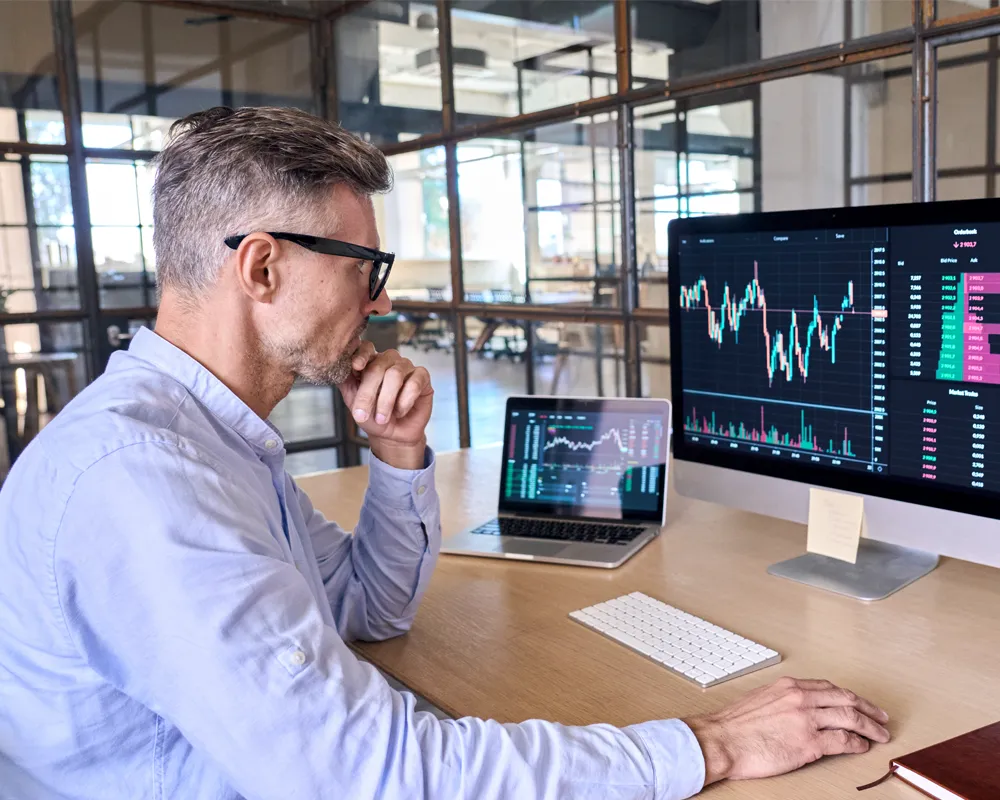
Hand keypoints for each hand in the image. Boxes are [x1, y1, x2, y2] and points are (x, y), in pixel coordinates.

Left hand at [337, 343, 432, 468]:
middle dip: (368, 393)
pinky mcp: (422, 377)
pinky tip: (400, 411)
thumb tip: (336, 368)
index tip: (356, 367)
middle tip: (362, 414)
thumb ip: (346, 382)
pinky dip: (405, 401)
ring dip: (386, 400)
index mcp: (370, 362)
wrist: (392, 435)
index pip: (366, 348)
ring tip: (382, 418)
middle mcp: (388, 360)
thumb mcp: (353, 401)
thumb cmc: (372, 416)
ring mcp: (406, 366)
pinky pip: (414, 383)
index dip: (361, 355)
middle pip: (378, 366)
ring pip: (395, 374)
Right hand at [684, 676, 890, 783]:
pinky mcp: (809, 744)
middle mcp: (800, 698)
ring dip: (870, 727)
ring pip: (850, 718)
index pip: (829, 687)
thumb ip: (783, 700)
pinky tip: (862, 746)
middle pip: (846, 699)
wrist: (721, 740)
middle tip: (881, 717)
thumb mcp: (761, 700)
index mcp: (789, 686)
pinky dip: (857, 744)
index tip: (859, 702)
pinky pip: (843, 741)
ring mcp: (806, 720)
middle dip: (868, 708)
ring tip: (879, 734)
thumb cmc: (734, 725)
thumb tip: (800, 708)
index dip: (849, 696)